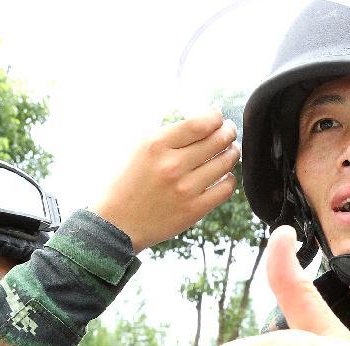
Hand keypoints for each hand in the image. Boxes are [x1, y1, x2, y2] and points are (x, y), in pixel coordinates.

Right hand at [89, 109, 239, 252]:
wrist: (117, 224)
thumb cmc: (129, 183)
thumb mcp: (140, 150)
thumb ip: (171, 136)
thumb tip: (205, 123)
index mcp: (156, 146)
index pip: (200, 124)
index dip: (216, 117)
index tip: (219, 117)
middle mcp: (172, 166)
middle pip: (217, 140)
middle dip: (229, 132)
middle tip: (229, 131)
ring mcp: (185, 189)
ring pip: (225, 163)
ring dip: (232, 154)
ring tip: (229, 151)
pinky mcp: (194, 210)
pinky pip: (226, 189)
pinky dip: (229, 179)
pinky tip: (223, 176)